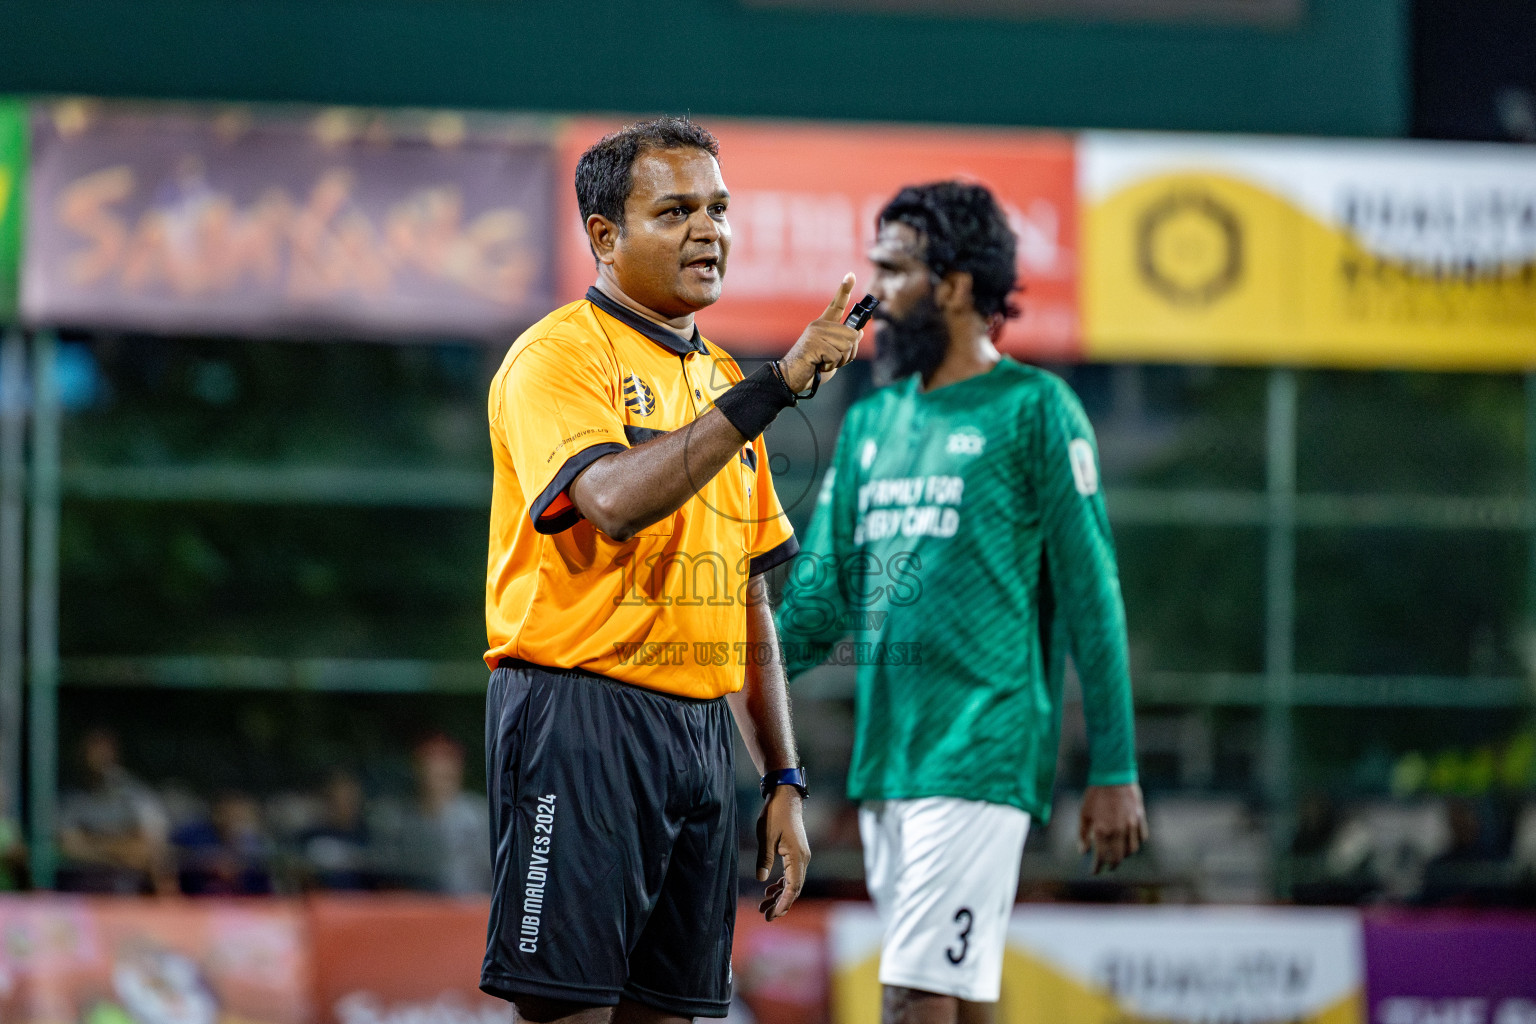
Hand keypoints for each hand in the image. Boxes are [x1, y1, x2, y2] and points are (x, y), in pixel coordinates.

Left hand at [755, 787, 809, 919]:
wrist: (785, 796)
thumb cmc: (775, 814)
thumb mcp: (766, 836)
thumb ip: (764, 858)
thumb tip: (761, 879)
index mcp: (797, 856)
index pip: (793, 887)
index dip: (784, 902)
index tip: (773, 915)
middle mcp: (803, 859)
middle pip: (794, 888)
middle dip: (780, 903)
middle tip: (766, 916)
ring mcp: (801, 856)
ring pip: (793, 882)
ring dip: (780, 895)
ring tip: (763, 905)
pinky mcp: (796, 853)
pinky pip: (792, 874)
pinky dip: (782, 884)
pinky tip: (770, 889)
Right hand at [779, 273, 862, 392]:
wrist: (792, 378)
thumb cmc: (813, 367)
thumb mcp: (834, 354)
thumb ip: (846, 343)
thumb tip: (860, 332)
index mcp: (824, 325)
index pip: (837, 304)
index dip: (845, 289)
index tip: (851, 275)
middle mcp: (819, 325)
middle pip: (852, 335)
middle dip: (849, 353)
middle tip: (833, 360)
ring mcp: (816, 333)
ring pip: (847, 346)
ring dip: (840, 361)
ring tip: (825, 363)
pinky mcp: (814, 343)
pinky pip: (836, 355)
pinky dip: (831, 365)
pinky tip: (819, 365)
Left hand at [1077, 782, 1148, 873]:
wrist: (1113, 775)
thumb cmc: (1095, 794)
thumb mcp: (1084, 813)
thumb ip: (1083, 834)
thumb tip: (1083, 851)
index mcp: (1101, 830)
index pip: (1100, 857)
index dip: (1097, 867)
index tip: (1094, 871)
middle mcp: (1117, 831)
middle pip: (1117, 858)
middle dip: (1111, 865)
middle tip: (1107, 867)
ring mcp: (1131, 825)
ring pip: (1131, 850)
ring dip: (1124, 855)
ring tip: (1118, 855)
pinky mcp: (1140, 818)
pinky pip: (1141, 838)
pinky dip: (1136, 843)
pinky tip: (1130, 842)